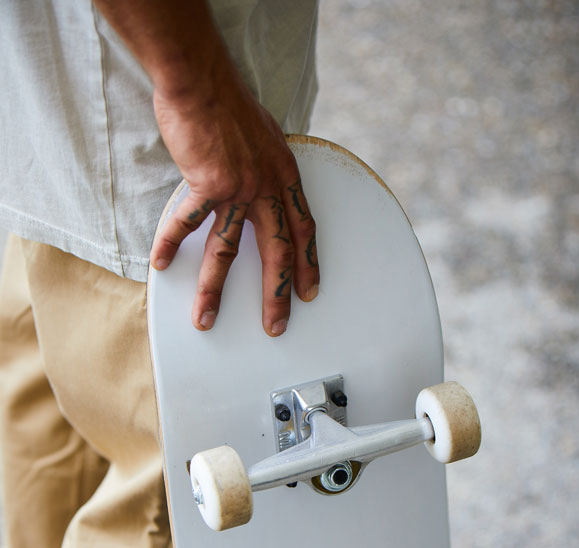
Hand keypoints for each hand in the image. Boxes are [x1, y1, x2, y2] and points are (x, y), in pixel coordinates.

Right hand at [150, 71, 318, 336]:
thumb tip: (262, 182)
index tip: (309, 291)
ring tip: (205, 319)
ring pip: (226, 252)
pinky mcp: (207, 186)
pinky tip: (159, 263)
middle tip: (276, 325)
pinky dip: (169, 243)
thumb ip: (267, 167)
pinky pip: (187, 224)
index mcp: (284, 177)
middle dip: (277, 294)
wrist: (204, 81)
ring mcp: (238, 190)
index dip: (308, 263)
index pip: (304, 229)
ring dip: (213, 290)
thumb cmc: (229, 103)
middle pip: (277, 253)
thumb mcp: (266, 136)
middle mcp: (267, 188)